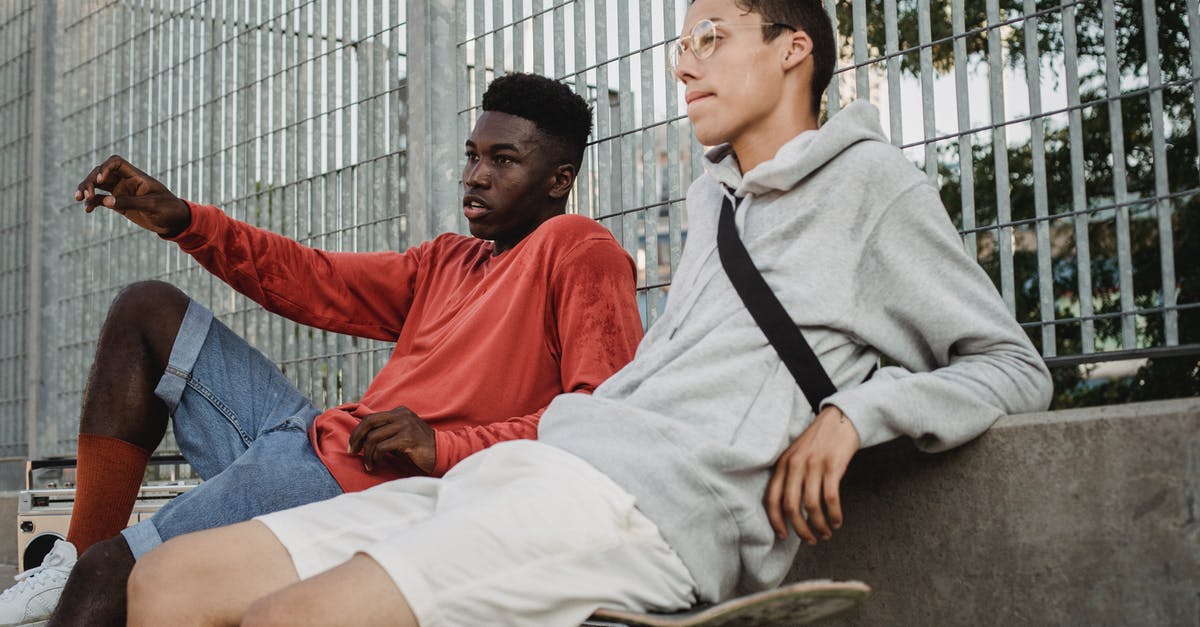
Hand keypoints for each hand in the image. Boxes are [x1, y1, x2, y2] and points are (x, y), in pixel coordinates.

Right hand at [75, 155, 190, 236]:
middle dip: (90, 180)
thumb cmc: (169, 209)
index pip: (115, 162)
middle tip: (85, 194)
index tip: (100, 180)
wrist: (175, 222)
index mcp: (136, 176)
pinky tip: (87, 210)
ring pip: (97, 185)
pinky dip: (92, 202)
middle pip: (101, 172)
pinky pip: (100, 199)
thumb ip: (129, 202)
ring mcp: (121, 192)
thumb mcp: (152, 206)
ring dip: (86, 189)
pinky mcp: (118, 203)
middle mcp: (126, 181)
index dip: (105, 168)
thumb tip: (104, 201)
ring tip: (79, 199)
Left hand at [347, 406, 435, 474]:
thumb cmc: (418, 448)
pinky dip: (376, 457)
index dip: (357, 432)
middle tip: (352, 452)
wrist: (441, 453)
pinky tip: (377, 464)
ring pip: (374, 437)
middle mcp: (401, 415)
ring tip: (369, 464)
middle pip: (369, 423)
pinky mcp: (408, 438)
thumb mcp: (401, 435)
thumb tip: (361, 440)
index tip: (352, 446)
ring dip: (367, 454)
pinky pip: (382, 447)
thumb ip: (385, 433)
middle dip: (356, 439)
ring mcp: (405, 425)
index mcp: (399, 412)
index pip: (370, 418)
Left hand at [764, 405, 859, 544]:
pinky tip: (837, 521)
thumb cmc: (818, 442)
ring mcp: (814, 465)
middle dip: (800, 529)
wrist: (840, 420)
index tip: (783, 536)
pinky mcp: (832, 466)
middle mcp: (795, 465)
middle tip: (810, 540)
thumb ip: (789, 477)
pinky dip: (834, 514)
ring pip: (811, 506)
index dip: (775, 521)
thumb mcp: (796, 455)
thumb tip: (789, 511)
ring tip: (826, 534)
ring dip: (819, 525)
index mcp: (783, 464)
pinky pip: (830, 498)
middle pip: (791, 506)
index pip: (772, 498)